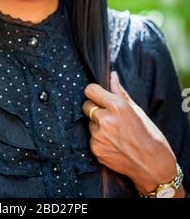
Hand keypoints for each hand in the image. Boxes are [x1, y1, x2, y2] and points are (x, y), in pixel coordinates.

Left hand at [82, 71, 177, 192]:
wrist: (152, 165)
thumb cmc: (148, 134)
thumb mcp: (136, 110)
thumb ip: (120, 92)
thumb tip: (112, 75)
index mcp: (117, 106)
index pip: (90, 90)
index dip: (94, 92)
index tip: (98, 95)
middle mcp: (105, 119)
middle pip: (86, 106)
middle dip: (94, 108)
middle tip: (108, 116)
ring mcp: (99, 136)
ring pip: (90, 123)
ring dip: (98, 125)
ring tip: (115, 133)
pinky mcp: (96, 149)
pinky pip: (92, 138)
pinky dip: (99, 140)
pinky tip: (114, 144)